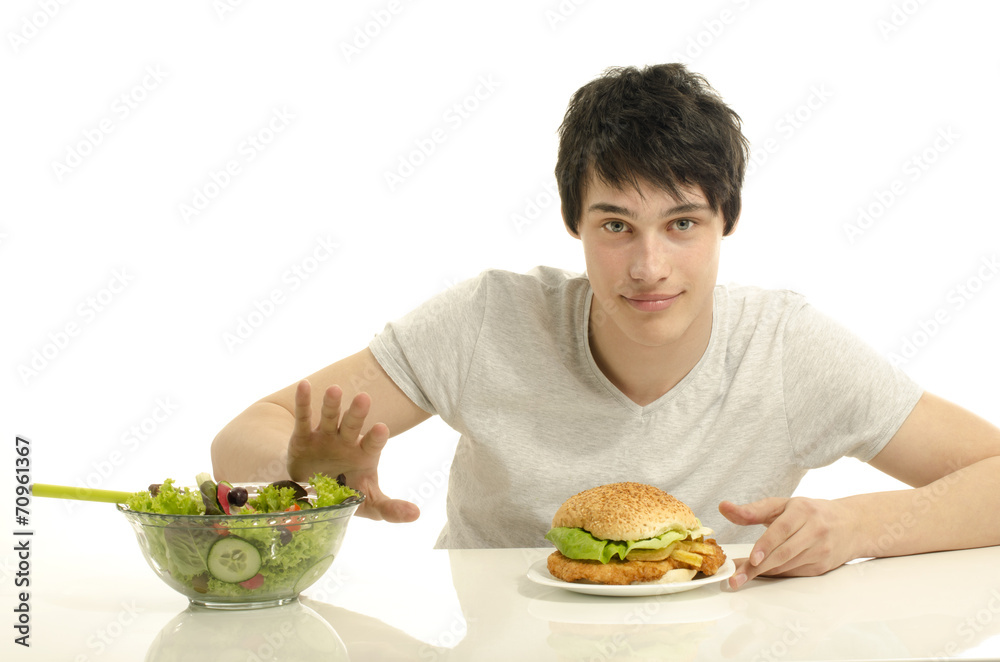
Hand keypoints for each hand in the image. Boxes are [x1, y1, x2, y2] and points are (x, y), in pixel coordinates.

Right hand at [286, 379, 418, 522]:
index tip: (381, 429)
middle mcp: (347, 441)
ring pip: (330, 417)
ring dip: (332, 404)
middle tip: (363, 398)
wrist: (314, 495)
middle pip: (353, 425)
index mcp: (364, 455)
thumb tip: (415, 515)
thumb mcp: (369, 504)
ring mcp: (326, 437)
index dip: (376, 436)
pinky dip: (303, 402)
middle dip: (357, 413)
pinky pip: (304, 418)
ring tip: (334, 389)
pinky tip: (304, 385)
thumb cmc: (347, 493)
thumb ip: (390, 508)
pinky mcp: (304, 438)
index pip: (373, 443)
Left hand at [718, 497, 857, 589]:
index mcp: (803, 510)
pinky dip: (775, 574)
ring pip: (787, 565)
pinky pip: (794, 573)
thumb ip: (752, 510)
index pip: (782, 529)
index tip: (751, 558)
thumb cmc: (809, 513)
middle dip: (757, 568)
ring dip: (763, 573)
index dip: (766, 545)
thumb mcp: (782, 506)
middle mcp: (815, 530)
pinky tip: (761, 573)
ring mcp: (820, 550)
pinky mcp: (822, 567)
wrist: (850, 524)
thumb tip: (723, 507)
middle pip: (783, 553)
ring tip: (741, 576)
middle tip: (736, 578)